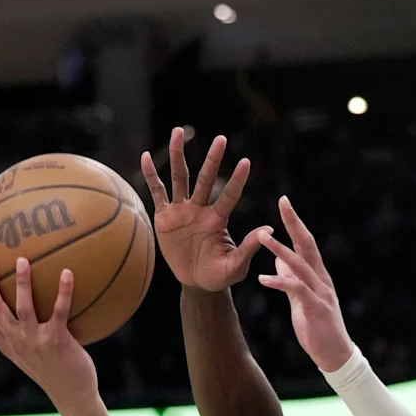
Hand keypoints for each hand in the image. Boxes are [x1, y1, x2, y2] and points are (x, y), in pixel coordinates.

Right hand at [0, 255, 97, 415]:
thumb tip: (23, 307)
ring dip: (22, 282)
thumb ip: (21, 334)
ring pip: (23, 307)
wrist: (73, 397)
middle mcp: (17, 342)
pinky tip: (67, 273)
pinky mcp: (57, 342)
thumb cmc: (54, 372)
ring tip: (22, 260)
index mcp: (7, 344)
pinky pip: (59, 312)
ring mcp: (35, 342)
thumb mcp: (30, 354)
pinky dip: (64, 292)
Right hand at [141, 128, 269, 290]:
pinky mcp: (164, 217)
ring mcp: (182, 211)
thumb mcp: (236, 266)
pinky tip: (145, 157)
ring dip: (178, 155)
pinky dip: (150, 175)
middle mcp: (200, 210)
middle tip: (221, 139)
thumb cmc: (219, 276)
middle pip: (205, 179)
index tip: (246, 162)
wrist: (197, 284)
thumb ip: (249, 248)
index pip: (229, 196)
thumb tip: (269, 230)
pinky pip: (157, 192)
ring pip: (179, 178)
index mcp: (218, 220)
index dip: (236, 180)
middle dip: (212, 159)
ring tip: (177, 131)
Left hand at [257, 197, 353, 372]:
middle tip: (283, 202)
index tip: (284, 203)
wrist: (335, 355)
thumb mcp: (301, 302)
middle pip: (308, 245)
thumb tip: (279, 263)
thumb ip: (292, 281)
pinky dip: (280, 283)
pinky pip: (297, 291)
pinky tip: (263, 279)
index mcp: (318, 276)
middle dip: (294, 223)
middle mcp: (321, 279)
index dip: (295, 223)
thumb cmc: (318, 328)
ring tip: (262, 236)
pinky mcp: (315, 308)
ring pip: (300, 265)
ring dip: (280, 249)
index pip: (306, 243)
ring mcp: (320, 293)